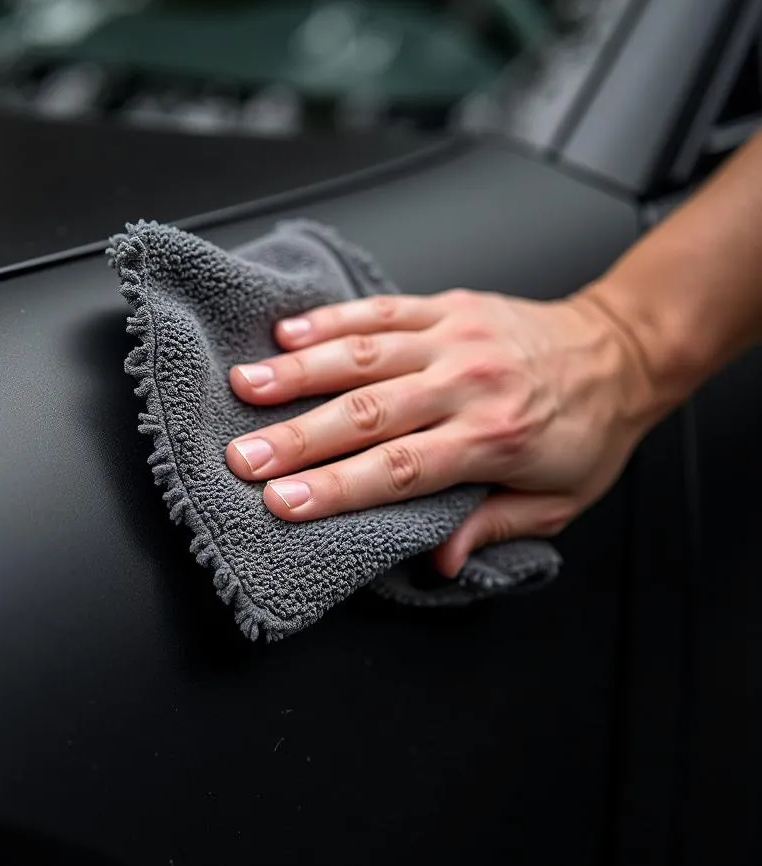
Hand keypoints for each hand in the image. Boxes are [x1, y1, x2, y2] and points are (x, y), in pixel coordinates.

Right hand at [225, 289, 656, 575]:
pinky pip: (382, 310)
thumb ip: (494, 526)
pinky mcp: (448, 305)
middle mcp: (469, 384)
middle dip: (298, 438)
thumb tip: (438, 561)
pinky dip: (332, 320)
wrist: (623, 350)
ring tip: (244, 386)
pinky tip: (287, 332)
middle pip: (368, 413)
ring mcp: (455, 337)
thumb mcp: (558, 499)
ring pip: (364, 355)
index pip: (401, 469)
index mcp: (494, 438)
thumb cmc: (587, 430)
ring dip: (298, 372)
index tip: (283, 502)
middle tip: (243, 456)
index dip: (337, 488)